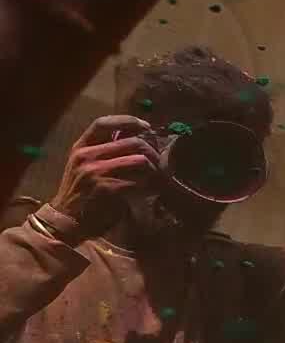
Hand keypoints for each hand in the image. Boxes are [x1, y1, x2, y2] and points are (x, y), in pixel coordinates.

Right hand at [47, 114, 160, 237]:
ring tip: (157, 178)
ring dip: (155, 170)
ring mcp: (96, 172)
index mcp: (81, 147)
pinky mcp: (107, 189)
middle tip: (160, 163)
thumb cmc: (80, 192)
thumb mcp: (84, 166)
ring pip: (140, 161)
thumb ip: (103, 150)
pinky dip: (150, 186)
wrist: (66, 221)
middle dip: (152, 152)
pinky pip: (139, 182)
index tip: (146, 127)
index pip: (102, 123)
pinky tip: (150, 191)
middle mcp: (86, 156)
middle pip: (132, 142)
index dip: (127, 121)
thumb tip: (137, 137)